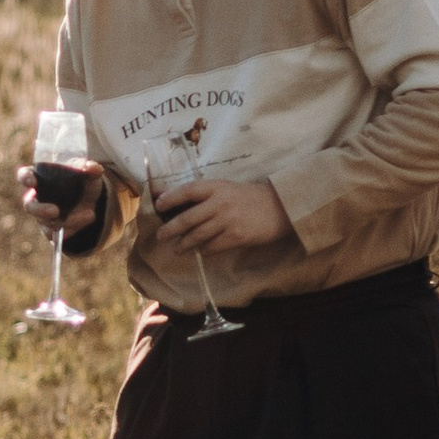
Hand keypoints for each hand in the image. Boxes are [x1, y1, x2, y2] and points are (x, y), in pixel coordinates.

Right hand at [16, 163, 104, 237]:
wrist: (91, 204)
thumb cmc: (83, 183)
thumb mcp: (89, 174)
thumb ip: (91, 169)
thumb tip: (92, 168)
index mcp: (39, 177)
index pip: (24, 176)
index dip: (25, 178)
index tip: (32, 181)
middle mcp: (36, 198)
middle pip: (29, 206)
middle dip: (40, 210)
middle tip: (55, 211)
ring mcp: (41, 216)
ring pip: (46, 223)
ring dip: (68, 221)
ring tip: (89, 214)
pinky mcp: (49, 230)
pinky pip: (56, 235)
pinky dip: (73, 229)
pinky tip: (86, 221)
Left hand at [152, 174, 292, 256]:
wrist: (281, 206)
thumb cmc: (251, 197)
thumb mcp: (228, 189)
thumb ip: (208, 196)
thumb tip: (183, 206)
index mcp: (217, 187)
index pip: (188, 190)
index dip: (170, 197)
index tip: (158, 205)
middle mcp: (220, 202)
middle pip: (188, 218)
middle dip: (171, 229)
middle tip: (160, 236)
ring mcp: (228, 220)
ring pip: (198, 235)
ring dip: (184, 244)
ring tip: (177, 249)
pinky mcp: (236, 236)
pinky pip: (213, 246)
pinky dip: (205, 250)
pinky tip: (201, 251)